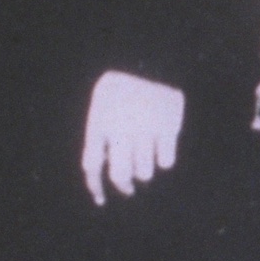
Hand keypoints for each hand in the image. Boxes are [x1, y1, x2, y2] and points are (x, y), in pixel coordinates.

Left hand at [80, 70, 183, 205]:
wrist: (149, 60)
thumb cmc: (122, 90)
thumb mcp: (102, 107)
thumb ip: (101, 139)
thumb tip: (107, 174)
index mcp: (99, 121)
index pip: (91, 164)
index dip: (94, 186)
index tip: (100, 199)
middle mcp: (120, 127)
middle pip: (120, 176)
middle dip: (124, 187)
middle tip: (128, 189)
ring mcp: (145, 127)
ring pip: (144, 172)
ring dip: (145, 170)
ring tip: (145, 153)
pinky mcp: (167, 127)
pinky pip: (166, 162)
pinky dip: (163, 158)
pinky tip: (161, 145)